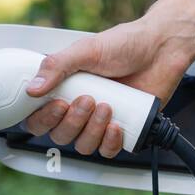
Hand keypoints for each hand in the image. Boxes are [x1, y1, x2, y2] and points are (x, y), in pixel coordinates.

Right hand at [23, 20, 191, 157]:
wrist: (161, 48)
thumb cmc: (126, 44)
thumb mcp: (86, 49)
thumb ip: (57, 66)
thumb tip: (32, 88)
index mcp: (64, 89)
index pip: (39, 117)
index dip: (44, 119)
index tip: (58, 104)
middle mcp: (79, 108)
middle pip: (60, 135)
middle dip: (73, 121)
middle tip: (88, 99)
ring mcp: (100, 121)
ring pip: (83, 145)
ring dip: (92, 130)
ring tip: (107, 107)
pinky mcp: (122, 129)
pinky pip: (108, 150)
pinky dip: (110, 141)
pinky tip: (117, 125)